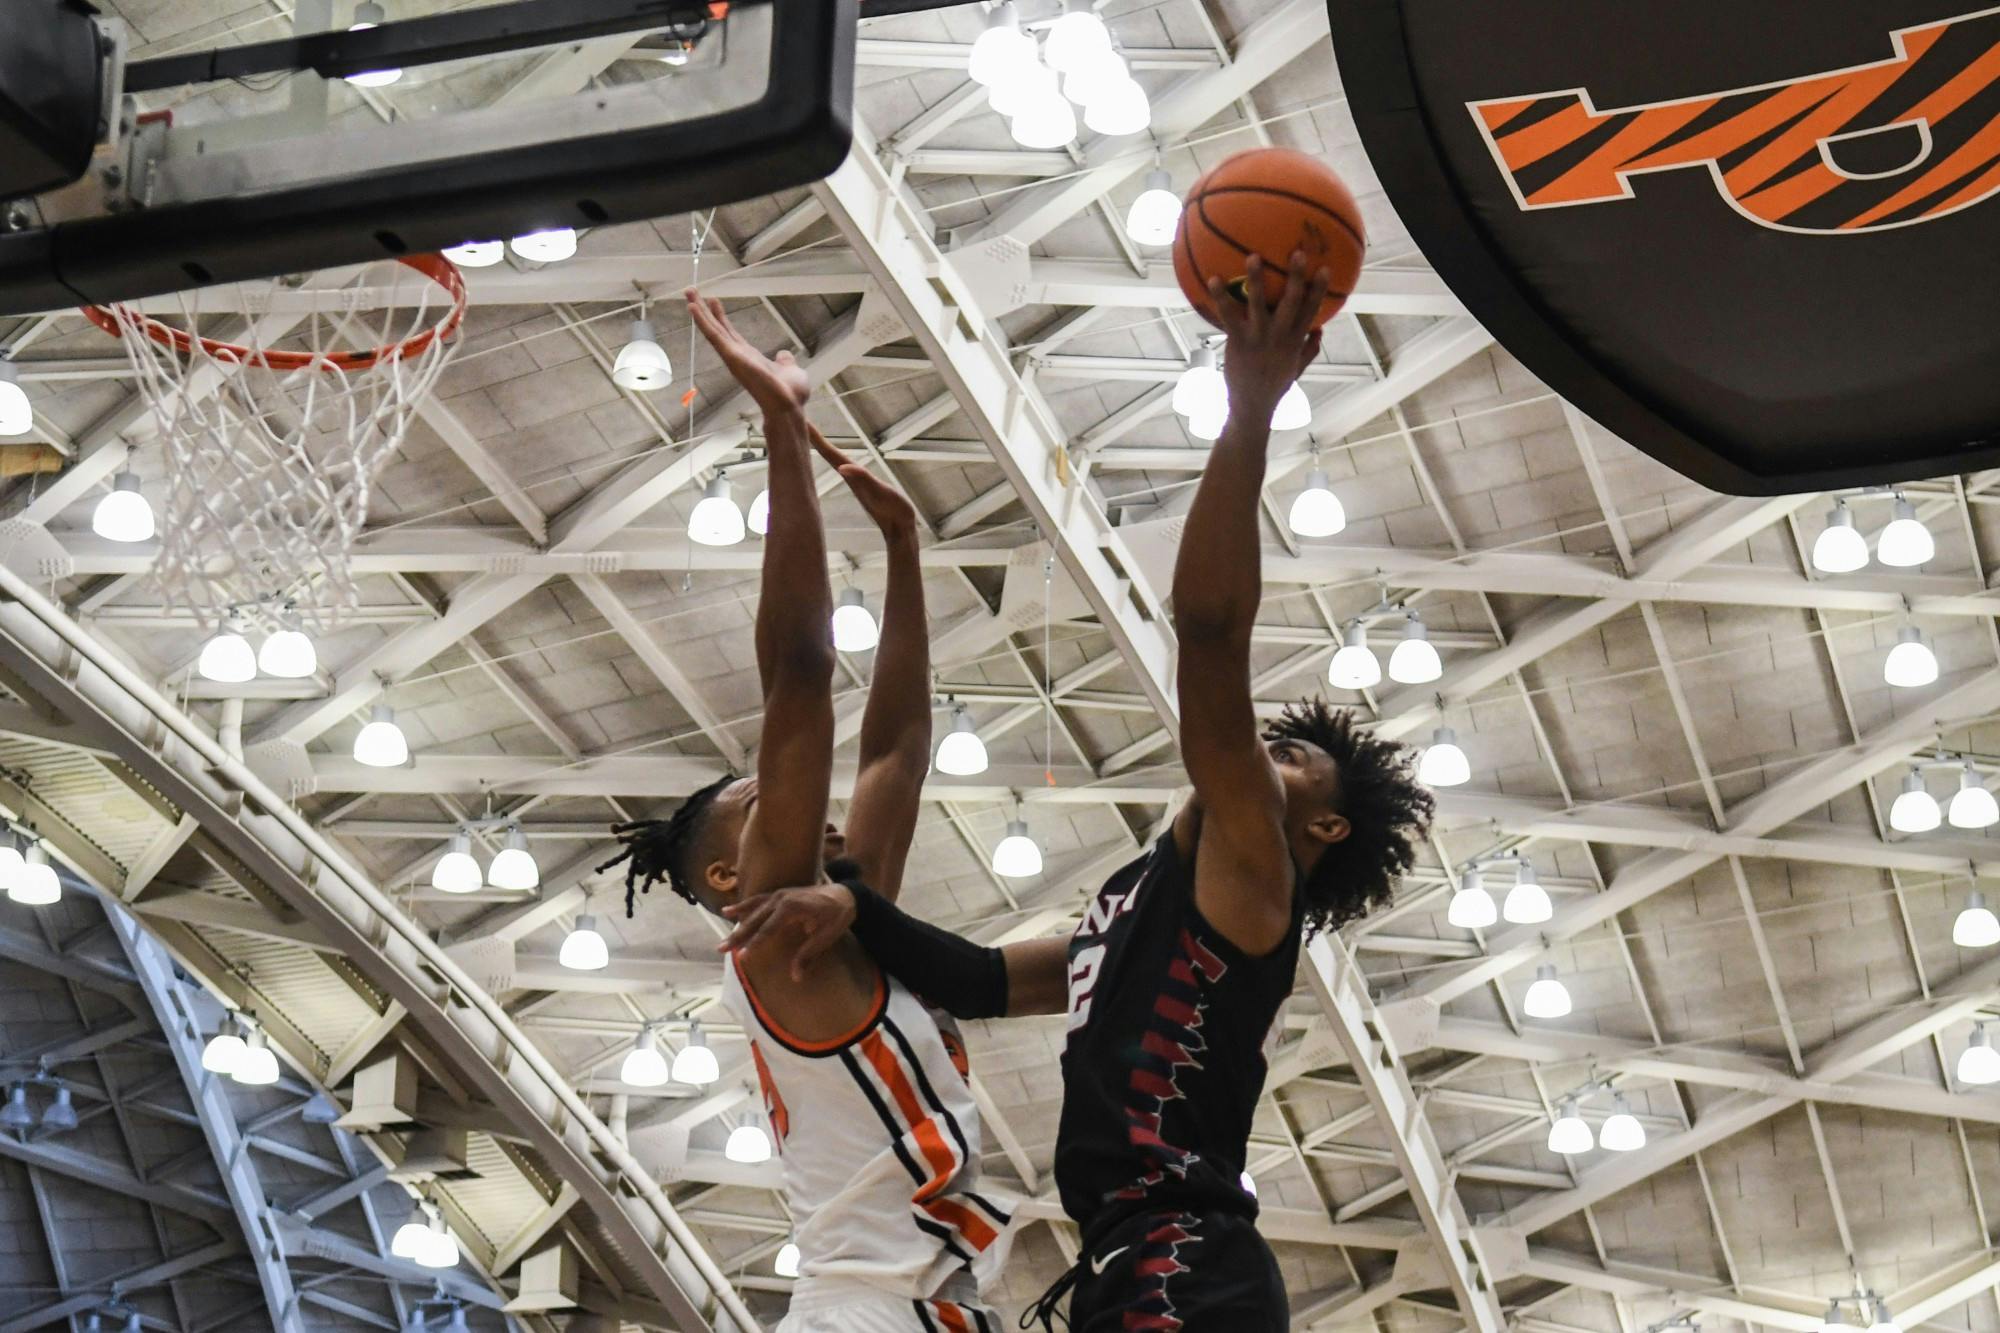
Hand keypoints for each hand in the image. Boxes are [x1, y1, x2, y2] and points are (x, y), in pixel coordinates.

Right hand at [686, 288, 810, 414]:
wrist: (789, 407)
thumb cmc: (789, 395)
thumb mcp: (790, 370)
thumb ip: (784, 361)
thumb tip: (784, 355)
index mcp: (749, 357)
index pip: (730, 334)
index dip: (720, 318)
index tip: (712, 301)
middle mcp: (737, 356)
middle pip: (716, 329)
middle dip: (703, 310)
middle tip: (691, 291)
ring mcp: (733, 357)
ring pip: (712, 330)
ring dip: (699, 312)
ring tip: (689, 293)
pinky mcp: (732, 357)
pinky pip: (714, 337)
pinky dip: (703, 322)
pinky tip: (693, 308)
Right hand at [718, 883, 856, 980]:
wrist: (844, 895)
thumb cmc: (837, 916)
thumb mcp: (826, 937)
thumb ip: (808, 955)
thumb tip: (796, 977)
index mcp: (792, 907)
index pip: (768, 929)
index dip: (754, 944)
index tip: (742, 957)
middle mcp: (781, 898)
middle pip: (755, 920)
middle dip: (738, 936)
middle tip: (722, 950)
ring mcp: (778, 894)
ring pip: (752, 911)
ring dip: (737, 925)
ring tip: (723, 940)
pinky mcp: (778, 894)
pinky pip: (756, 901)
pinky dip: (742, 906)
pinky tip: (727, 912)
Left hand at [809, 428, 917, 539]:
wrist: (900, 528)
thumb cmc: (893, 510)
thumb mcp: (880, 492)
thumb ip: (863, 479)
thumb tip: (841, 467)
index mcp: (852, 474)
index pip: (830, 452)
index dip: (816, 437)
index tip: (802, 421)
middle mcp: (850, 476)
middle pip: (828, 453)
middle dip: (814, 437)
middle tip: (799, 419)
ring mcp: (855, 481)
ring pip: (834, 459)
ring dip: (821, 445)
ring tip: (810, 432)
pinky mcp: (861, 485)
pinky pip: (844, 465)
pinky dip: (835, 456)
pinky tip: (832, 454)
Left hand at [1208, 252, 1328, 417]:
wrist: (1252, 407)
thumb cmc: (1274, 386)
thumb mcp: (1297, 368)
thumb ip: (1309, 349)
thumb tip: (1320, 331)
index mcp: (1295, 340)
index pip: (1312, 311)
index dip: (1319, 290)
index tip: (1325, 268)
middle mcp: (1280, 336)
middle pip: (1292, 302)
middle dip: (1297, 277)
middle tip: (1299, 253)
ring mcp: (1259, 338)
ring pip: (1260, 304)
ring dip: (1257, 280)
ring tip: (1253, 257)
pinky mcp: (1238, 341)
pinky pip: (1229, 315)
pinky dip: (1221, 297)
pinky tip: (1213, 279)